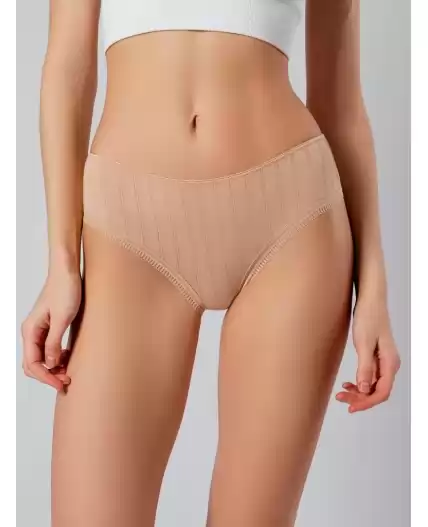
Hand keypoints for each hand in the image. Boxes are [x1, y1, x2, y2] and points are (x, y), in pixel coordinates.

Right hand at [21, 268, 81, 390]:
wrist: (67, 270)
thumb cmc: (65, 289)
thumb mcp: (62, 318)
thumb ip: (54, 342)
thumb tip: (50, 363)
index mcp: (30, 330)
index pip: (32, 363)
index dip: (46, 377)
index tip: (62, 383)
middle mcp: (31, 331)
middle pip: (33, 364)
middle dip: (48, 375)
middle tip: (67, 381)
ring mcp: (39, 328)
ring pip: (40, 357)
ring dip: (52, 367)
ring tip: (69, 371)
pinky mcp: (48, 325)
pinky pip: (47, 348)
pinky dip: (56, 357)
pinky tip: (69, 357)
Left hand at [336, 295, 400, 412]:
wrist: (370, 299)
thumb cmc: (368, 317)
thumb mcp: (363, 343)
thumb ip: (365, 367)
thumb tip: (364, 390)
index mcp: (390, 362)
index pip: (381, 392)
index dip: (366, 403)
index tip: (350, 407)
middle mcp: (390, 364)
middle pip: (377, 391)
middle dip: (360, 399)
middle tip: (340, 398)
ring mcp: (384, 361)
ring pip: (373, 385)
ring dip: (359, 392)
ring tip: (341, 393)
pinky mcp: (377, 356)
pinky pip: (371, 376)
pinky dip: (360, 383)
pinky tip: (348, 384)